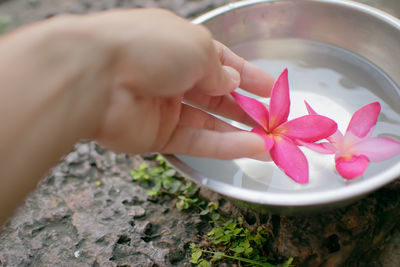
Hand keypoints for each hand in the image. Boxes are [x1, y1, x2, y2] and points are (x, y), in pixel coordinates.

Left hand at [90, 9, 274, 158]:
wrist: (98, 76)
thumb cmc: (150, 47)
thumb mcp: (197, 46)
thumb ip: (219, 68)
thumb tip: (231, 82)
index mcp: (178, 47)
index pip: (220, 61)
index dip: (247, 74)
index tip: (271, 89)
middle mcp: (171, 76)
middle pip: (215, 95)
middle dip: (244, 106)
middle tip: (271, 119)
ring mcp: (163, 108)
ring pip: (208, 122)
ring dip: (239, 132)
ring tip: (268, 141)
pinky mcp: (156, 136)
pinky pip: (196, 141)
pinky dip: (225, 146)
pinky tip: (252, 149)